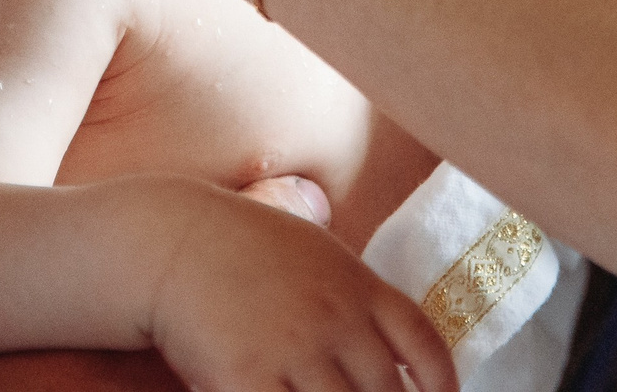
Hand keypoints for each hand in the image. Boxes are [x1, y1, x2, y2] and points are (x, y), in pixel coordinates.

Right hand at [147, 187, 454, 391]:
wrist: (173, 239)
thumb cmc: (244, 246)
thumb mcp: (316, 252)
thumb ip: (357, 295)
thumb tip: (394, 345)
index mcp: (358, 285)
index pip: (424, 342)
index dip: (443, 383)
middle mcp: (336, 319)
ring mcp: (294, 350)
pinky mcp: (247, 377)